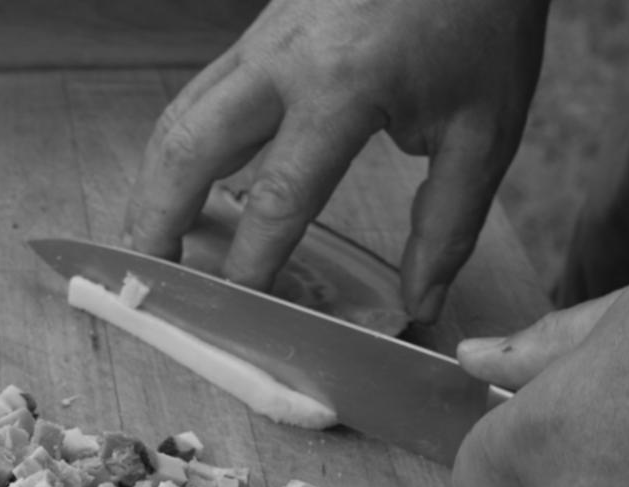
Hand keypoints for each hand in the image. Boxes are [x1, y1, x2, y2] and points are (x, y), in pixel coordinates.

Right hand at [123, 0, 549, 322]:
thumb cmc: (483, 17)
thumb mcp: (485, 127)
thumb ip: (447, 223)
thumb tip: (420, 299)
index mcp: (342, 87)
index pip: (277, 198)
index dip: (251, 266)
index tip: (240, 314)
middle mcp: (284, 59)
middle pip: (188, 148)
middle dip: (158, 220)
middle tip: (142, 278)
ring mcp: (263, 37)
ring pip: (180, 115)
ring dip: (155, 183)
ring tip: (148, 241)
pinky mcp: (261, 29)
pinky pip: (202, 93)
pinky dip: (179, 146)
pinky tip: (183, 185)